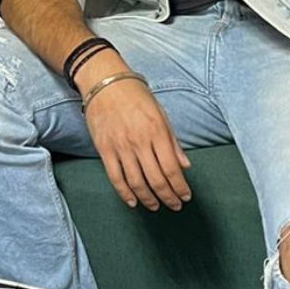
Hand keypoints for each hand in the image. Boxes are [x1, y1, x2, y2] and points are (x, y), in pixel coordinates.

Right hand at [82, 65, 191, 211]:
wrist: (104, 82)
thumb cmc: (135, 95)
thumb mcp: (160, 113)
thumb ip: (173, 141)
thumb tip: (185, 165)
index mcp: (157, 131)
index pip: (172, 168)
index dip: (180, 187)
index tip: (185, 196)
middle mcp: (139, 141)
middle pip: (157, 180)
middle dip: (169, 197)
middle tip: (175, 206)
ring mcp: (120, 147)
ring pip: (137, 183)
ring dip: (149, 199)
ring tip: (156, 206)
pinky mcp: (104, 149)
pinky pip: (115, 178)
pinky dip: (125, 193)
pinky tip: (133, 201)